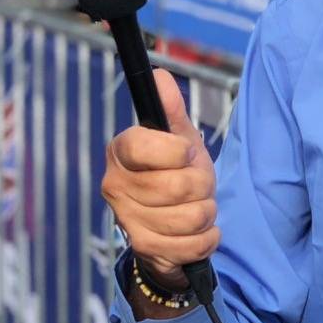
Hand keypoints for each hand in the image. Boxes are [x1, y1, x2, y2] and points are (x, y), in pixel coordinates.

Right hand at [103, 70, 218, 283]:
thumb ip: (171, 108)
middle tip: (197, 185)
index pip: (146, 146)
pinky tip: (200, 231)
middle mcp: (115, 185)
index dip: (177, 150)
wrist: (169, 224)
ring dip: (206, 212)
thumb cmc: (174, 172)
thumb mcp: (178, 137)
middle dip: (203, 185)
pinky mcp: (144, 248)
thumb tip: (160, 74)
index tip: (185, 152)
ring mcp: (127, 219)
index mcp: (120, 151)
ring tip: (198, 207)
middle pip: (178, 186)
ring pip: (189, 217)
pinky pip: (192, 245)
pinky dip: (207, 238)